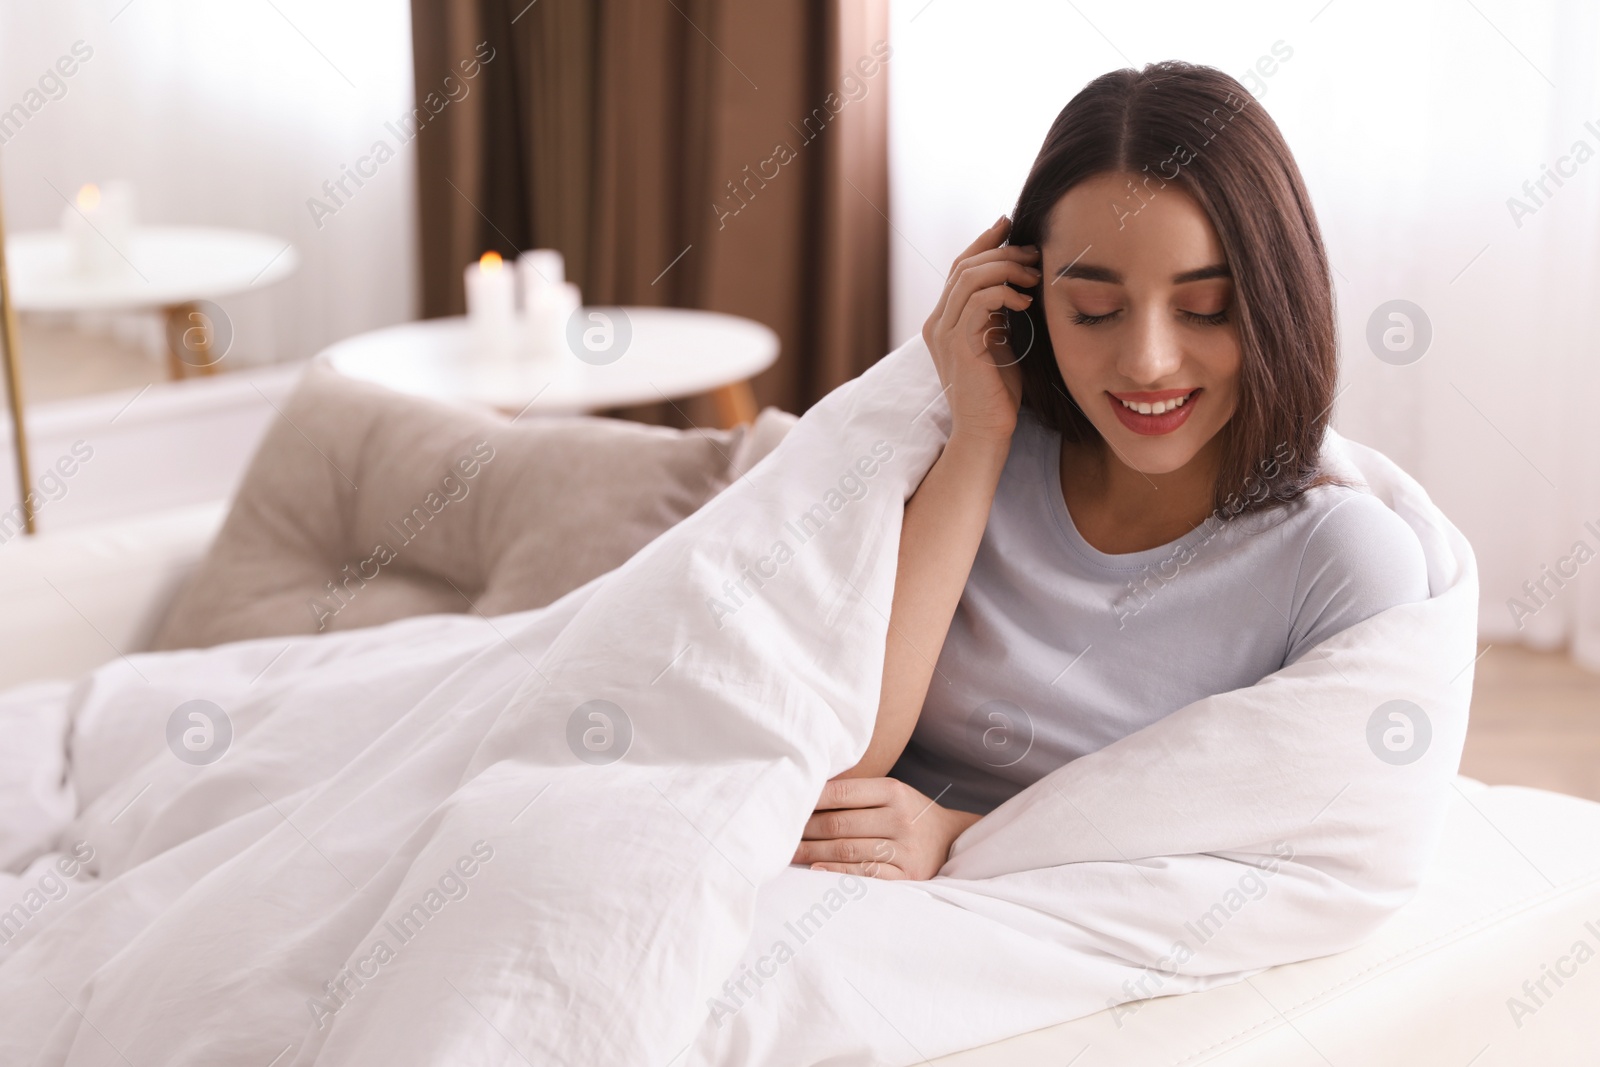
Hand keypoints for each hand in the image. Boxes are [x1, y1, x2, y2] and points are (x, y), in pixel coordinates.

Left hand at [792, 777, 982, 880]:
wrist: (952, 840)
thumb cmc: (909, 813)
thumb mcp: (891, 793)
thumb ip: (856, 794)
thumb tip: (805, 796)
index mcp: (893, 791)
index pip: (841, 793)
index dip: (809, 800)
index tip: (784, 805)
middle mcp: (900, 818)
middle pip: (839, 824)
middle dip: (804, 830)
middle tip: (778, 834)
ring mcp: (904, 848)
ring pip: (847, 850)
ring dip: (812, 852)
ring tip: (788, 853)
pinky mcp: (908, 875)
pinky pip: (865, 875)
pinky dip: (838, 873)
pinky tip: (816, 870)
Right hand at [921, 216, 1038, 442]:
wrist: (985, 432)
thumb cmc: (998, 394)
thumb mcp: (999, 343)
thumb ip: (999, 313)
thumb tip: (1019, 281)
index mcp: (944, 321)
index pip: (960, 268)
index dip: (984, 242)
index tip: (1010, 224)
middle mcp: (937, 323)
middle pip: (964, 266)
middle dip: (1002, 251)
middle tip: (1034, 252)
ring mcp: (944, 332)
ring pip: (970, 277)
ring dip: (1006, 268)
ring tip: (1034, 276)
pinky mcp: (958, 344)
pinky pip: (979, 300)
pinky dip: (1005, 291)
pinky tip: (1026, 300)